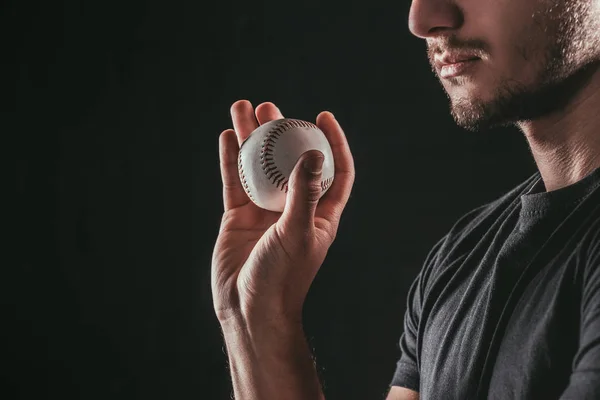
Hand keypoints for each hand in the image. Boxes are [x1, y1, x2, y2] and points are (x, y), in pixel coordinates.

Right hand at [211, 100, 354, 327]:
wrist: (248, 308)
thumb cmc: (282, 278)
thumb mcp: (298, 234)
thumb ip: (304, 195)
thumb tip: (315, 153)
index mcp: (319, 213)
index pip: (334, 171)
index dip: (332, 142)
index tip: (322, 115)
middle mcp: (293, 207)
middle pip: (289, 160)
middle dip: (281, 131)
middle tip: (269, 107)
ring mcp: (264, 211)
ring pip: (258, 166)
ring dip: (251, 137)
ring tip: (241, 108)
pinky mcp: (239, 217)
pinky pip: (235, 182)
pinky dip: (231, 160)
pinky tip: (227, 137)